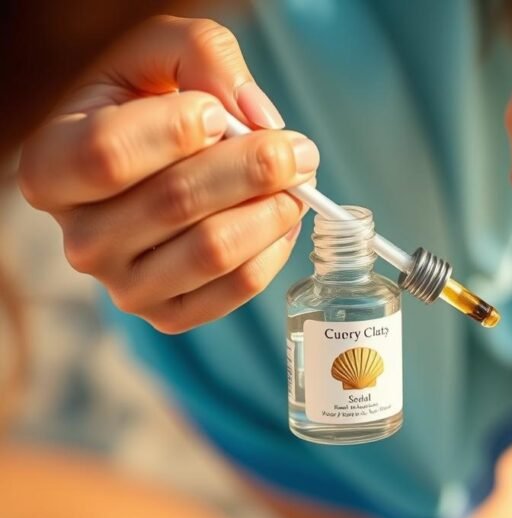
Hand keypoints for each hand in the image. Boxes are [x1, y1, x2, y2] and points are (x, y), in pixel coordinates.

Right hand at [17, 16, 317, 332]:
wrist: (159, 160)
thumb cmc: (153, 99)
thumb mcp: (163, 50)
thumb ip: (203, 57)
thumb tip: (257, 118)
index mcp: (53, 165)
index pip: (108, 154)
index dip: (175, 130)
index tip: (217, 112)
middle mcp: (79, 237)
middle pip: (174, 202)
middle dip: (252, 167)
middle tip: (297, 148)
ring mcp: (123, 285)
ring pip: (212, 250)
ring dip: (272, 209)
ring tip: (300, 178)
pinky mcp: (169, 315)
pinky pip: (235, 288)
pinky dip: (274, 249)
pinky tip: (282, 216)